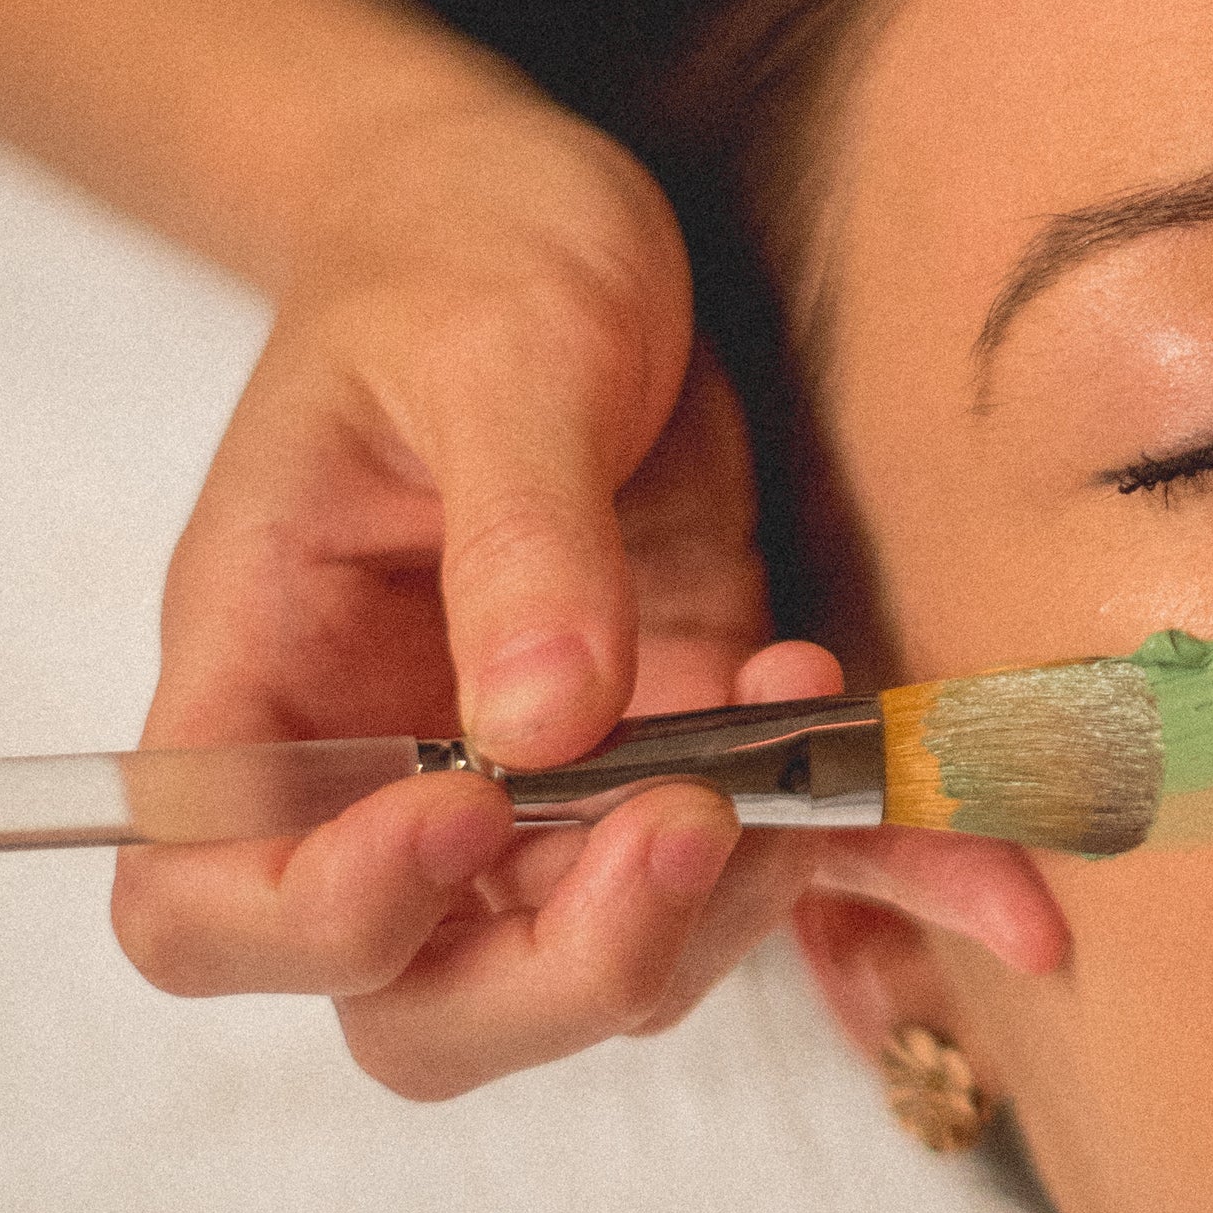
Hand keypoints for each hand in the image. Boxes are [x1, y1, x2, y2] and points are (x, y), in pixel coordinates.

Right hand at [111, 88, 1058, 1092]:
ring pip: (607, 968)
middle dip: (567, 965)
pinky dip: (893, 879)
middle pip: (420, 1003)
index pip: (206, 909)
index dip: (329, 920)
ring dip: (733, 903)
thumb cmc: (462, 251)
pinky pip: (783, 867)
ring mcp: (545, 790)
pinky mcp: (687, 752)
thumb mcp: (492, 353)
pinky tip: (1005, 890)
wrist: (544, 208)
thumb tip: (549, 730)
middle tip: (691, 824)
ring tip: (817, 725)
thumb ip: (520, 537)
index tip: (469, 810)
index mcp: (265, 683)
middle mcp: (387, 777)